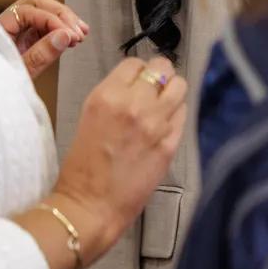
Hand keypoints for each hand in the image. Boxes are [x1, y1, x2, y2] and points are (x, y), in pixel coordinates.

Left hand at [1, 0, 88, 77]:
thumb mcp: (20, 74)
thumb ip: (41, 54)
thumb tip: (64, 35)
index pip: (28, 11)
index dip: (52, 20)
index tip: (70, 35)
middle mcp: (5, 26)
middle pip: (36, 4)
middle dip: (61, 14)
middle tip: (78, 31)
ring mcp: (16, 32)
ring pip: (42, 11)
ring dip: (64, 20)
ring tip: (81, 34)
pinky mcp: (25, 40)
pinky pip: (45, 26)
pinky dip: (61, 29)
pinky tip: (73, 38)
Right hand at [52, 56, 187, 261]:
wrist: (90, 205)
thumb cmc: (83, 167)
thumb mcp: (90, 117)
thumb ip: (116, 98)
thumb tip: (137, 85)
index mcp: (106, 95)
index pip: (135, 63)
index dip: (139, 71)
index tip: (140, 79)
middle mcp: (134, 104)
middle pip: (163, 68)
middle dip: (161, 75)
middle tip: (157, 88)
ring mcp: (156, 123)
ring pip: (180, 87)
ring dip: (173, 92)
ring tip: (165, 104)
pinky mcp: (170, 142)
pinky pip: (184, 114)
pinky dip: (177, 115)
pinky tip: (167, 125)